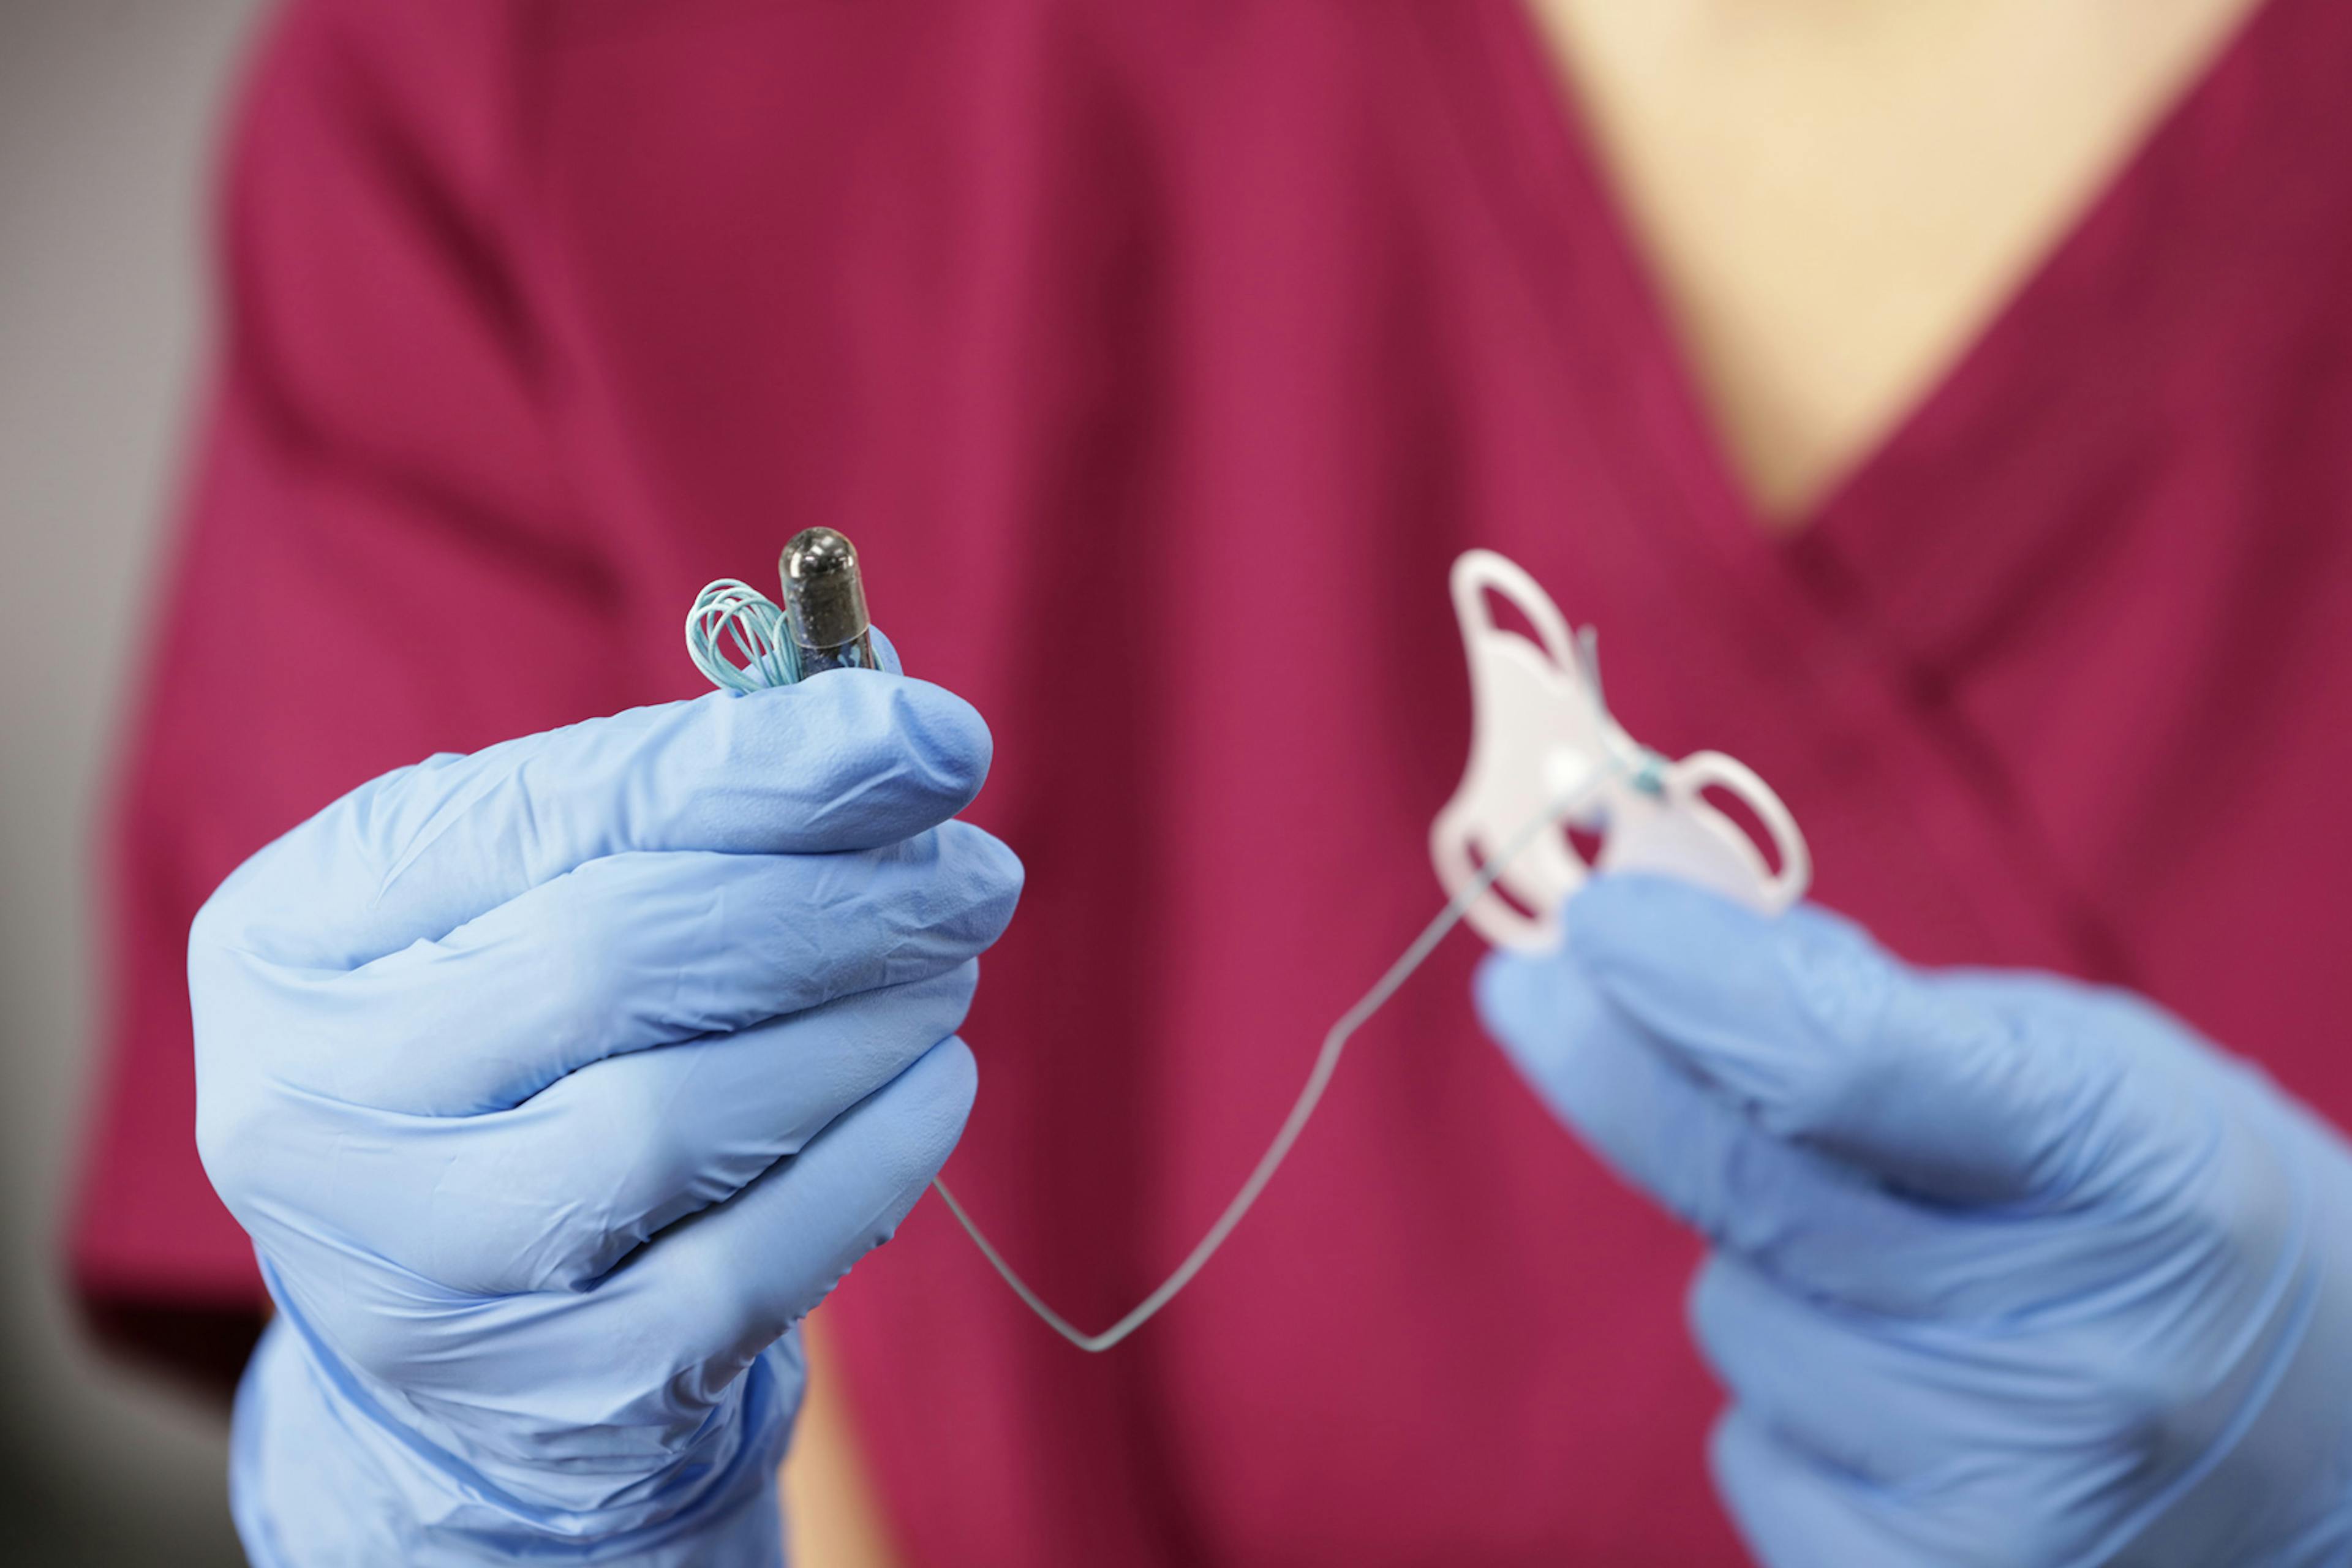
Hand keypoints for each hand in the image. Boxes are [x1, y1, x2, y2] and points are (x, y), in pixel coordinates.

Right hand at [194, 672, 1020, 1564]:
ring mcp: (422, 1276)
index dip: (759, 767)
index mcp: (290, 940)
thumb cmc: (518, 1055)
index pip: (547, 815)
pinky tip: (937, 1084)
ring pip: (677, 1117)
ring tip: (948, 969)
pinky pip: (751, 1264)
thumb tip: (896, 731)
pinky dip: (874, 1158)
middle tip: (972, 872)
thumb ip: (674, 806)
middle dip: (832, 898)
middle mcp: (310, 1113)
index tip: (933, 735)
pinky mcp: (559, 1390)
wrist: (472, 1334)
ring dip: (860, 1023)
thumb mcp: (531, 902)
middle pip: (612, 957)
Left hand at [1476, 876, 2351, 1567]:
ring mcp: (2008, 1498)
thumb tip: (1665, 931)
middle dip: (1619, 1072)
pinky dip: (1792, 1412)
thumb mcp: (2083, 1075)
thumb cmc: (2178, 1225)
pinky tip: (1911, 1407)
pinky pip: (1750, 1452)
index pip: (1850, 1062)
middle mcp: (2082, 1353)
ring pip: (1737, 1322)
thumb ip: (1877, 1012)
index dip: (1693, 983)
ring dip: (1772, 1279)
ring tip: (1916, 1295)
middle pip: (1750, 1191)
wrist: (2336, 1457)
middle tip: (1538, 991)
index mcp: (2140, 1171)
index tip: (1588, 920)